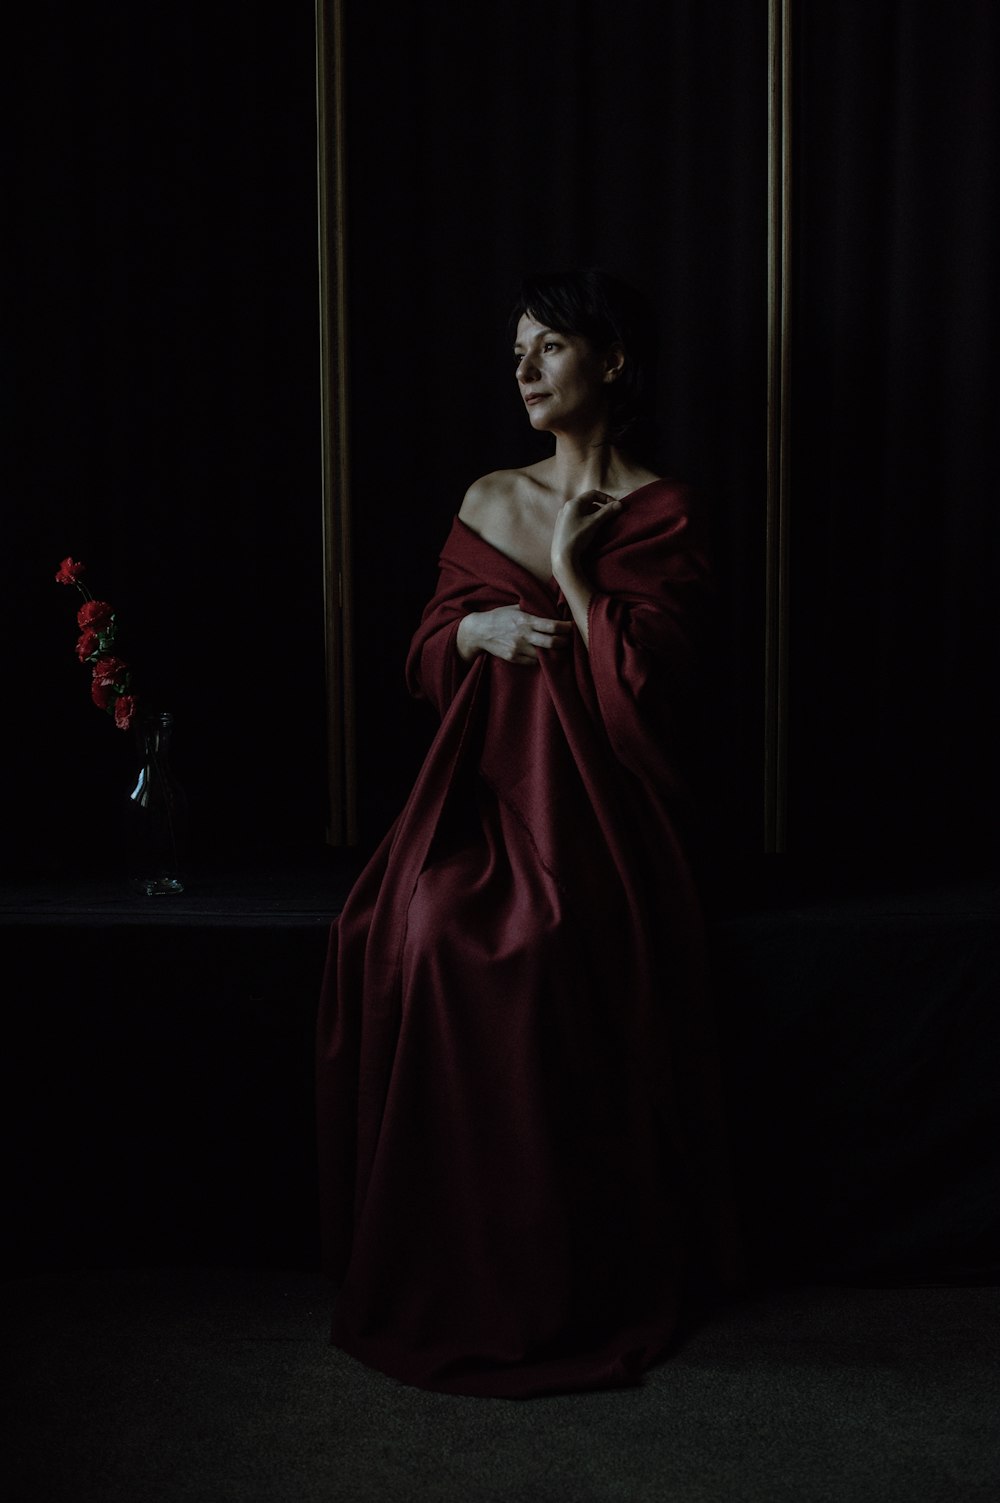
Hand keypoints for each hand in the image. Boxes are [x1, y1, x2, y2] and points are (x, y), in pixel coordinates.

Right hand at [457, 606, 573, 664]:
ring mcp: (518, 648)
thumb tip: (553, 608)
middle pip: (552, 643)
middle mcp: (523, 635)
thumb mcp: (516, 607)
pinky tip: (542, 653)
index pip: (552, 626)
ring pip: (543, 655)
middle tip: (568, 640)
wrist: (479, 631)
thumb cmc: (500, 616)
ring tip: (557, 647)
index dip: (565, 628)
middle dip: (564, 642)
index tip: (571, 627)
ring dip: (552, 652)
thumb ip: (533, 610)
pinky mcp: (513, 658)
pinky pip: (533, 662)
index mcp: (525, 620)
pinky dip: (539, 658)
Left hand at [550, 490, 622, 576]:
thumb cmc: (578, 537)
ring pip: (582, 512)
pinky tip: (589, 531)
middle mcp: (566, 507)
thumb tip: (619, 504)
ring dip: (594, 515)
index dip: (606, 498)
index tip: (615, 507)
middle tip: (609, 517)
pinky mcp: (561, 527)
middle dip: (600, 508)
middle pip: (588, 502)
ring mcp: (562, 517)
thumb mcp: (594, 523)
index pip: (593, 494)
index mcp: (573, 503)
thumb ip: (607, 512)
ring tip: (600, 525)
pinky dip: (586, 521)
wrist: (562, 557)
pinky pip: (577, 519)